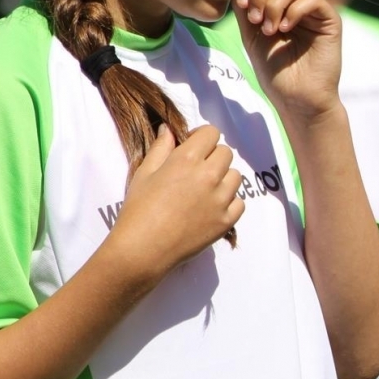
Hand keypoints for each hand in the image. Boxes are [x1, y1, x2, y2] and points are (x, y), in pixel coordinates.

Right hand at [106, 125, 243, 279]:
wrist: (144, 249)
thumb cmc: (138, 209)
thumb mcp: (144, 173)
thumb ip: (161, 148)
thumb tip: (169, 129)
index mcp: (187, 159)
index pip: (211, 133)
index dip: (201, 137)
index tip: (192, 148)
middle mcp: (209, 175)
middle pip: (226, 153)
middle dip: (213, 157)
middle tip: (197, 171)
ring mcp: (221, 199)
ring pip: (236, 176)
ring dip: (223, 178)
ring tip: (205, 190)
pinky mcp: (227, 220)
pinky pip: (239, 202)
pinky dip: (229, 202)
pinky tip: (211, 208)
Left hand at [233, 0, 342, 123]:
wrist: (297, 99)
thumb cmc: (275, 72)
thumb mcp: (250, 35)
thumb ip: (243, 6)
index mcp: (276, 2)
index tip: (240, 5)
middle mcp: (295, 1)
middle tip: (255, 18)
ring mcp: (313, 9)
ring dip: (273, 4)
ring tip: (269, 30)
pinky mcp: (329, 19)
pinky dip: (293, 11)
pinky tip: (285, 30)